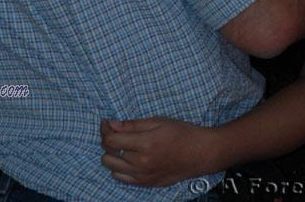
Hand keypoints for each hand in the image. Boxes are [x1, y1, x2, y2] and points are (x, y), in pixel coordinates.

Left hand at [100, 117, 214, 186]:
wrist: (199, 153)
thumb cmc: (181, 133)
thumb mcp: (158, 121)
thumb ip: (133, 125)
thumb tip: (112, 125)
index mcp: (145, 144)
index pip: (111, 141)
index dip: (105, 130)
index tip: (106, 122)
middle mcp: (141, 163)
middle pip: (109, 154)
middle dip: (107, 141)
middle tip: (114, 131)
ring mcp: (143, 176)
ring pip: (112, 168)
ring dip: (112, 155)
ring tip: (121, 144)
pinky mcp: (147, 184)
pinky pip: (122, 179)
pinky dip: (119, 168)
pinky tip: (127, 157)